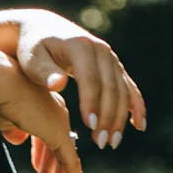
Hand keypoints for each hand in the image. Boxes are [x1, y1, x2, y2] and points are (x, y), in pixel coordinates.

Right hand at [0, 60, 82, 172]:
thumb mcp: (2, 115)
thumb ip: (11, 128)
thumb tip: (18, 140)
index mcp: (42, 104)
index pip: (46, 135)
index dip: (43, 155)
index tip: (40, 170)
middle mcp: (55, 111)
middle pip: (57, 147)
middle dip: (55, 171)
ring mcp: (59, 122)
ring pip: (64, 157)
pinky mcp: (59, 133)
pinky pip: (69, 160)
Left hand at [15, 15, 146, 153]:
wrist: (44, 30)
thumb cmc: (33, 48)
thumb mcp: (33, 58)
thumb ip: (44, 72)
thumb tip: (59, 84)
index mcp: (81, 47)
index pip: (90, 79)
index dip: (92, 103)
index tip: (89, 126)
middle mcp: (101, 51)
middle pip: (111, 87)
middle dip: (108, 116)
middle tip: (100, 143)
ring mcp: (110, 58)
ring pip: (122, 91)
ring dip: (120, 118)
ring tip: (112, 143)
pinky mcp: (114, 67)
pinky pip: (129, 88)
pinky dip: (136, 106)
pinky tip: (138, 126)